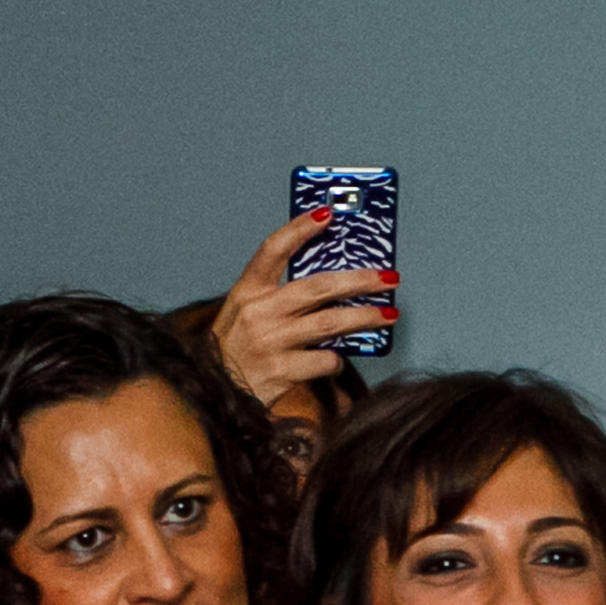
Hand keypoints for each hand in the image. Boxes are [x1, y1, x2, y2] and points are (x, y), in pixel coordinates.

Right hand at [207, 211, 396, 409]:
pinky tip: (341, 359)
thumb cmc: (237, 349)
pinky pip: (326, 361)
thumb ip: (281, 298)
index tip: (328, 213)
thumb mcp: (248, 313)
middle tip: (388, 278)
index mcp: (247, 291)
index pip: (274, 250)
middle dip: (358, 280)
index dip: (300, 229)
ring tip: (390, 314)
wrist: (215, 391)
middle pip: (317, 287)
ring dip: (365, 317)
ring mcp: (270, 341)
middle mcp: (258, 312)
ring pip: (330, 323)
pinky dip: (338, 360)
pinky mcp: (281, 370)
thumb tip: (334, 285)